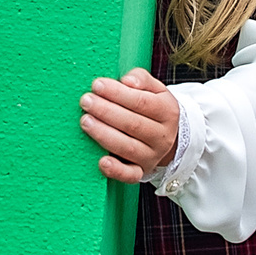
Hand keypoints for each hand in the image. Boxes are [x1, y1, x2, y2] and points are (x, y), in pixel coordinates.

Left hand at [80, 67, 180, 182]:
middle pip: (133, 124)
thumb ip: (141, 79)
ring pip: (128, 147)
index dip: (118, 94)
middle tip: (86, 101)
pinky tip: (102, 162)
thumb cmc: (153, 108)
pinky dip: (116, 170)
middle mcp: (162, 136)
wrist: (169, 137)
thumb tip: (127, 80)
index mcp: (167, 112)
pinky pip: (130, 175)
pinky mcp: (141, 172)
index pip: (142, 102)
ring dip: (104, 135)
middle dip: (106, 111)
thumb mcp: (155, 90)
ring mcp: (152, 156)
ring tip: (85, 121)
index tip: (97, 85)